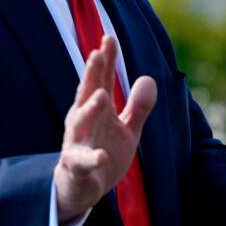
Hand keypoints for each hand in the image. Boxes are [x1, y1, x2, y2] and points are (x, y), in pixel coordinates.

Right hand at [54, 34, 156, 222]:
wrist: (81, 187)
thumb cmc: (102, 150)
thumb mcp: (127, 129)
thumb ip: (138, 106)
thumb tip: (150, 78)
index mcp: (96, 109)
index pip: (100, 79)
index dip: (105, 60)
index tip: (108, 37)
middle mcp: (83, 120)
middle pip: (87, 93)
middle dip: (92, 74)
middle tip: (98, 53)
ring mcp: (77, 142)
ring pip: (80, 122)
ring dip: (90, 109)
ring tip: (102, 95)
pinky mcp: (76, 166)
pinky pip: (83, 161)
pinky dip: (92, 159)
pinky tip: (102, 156)